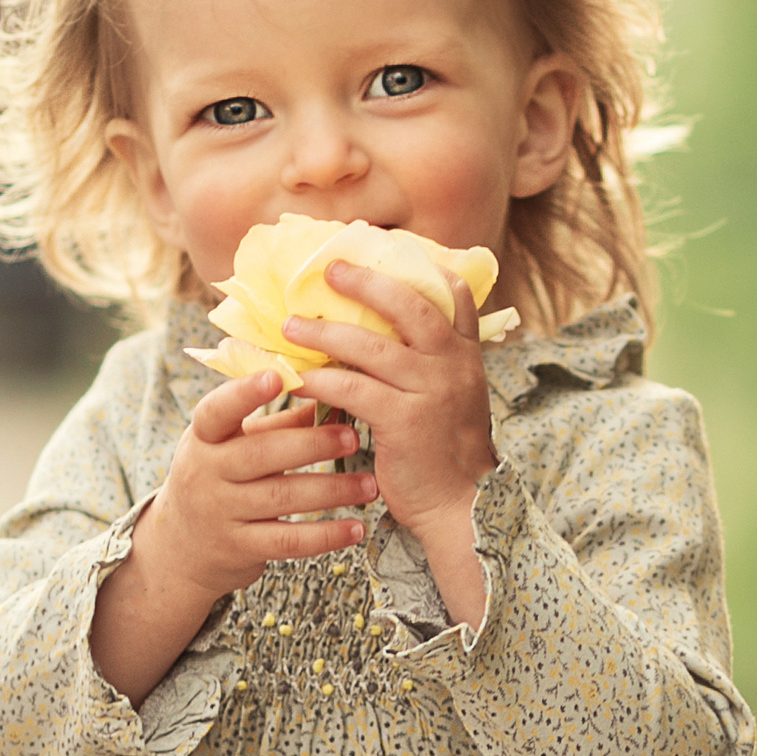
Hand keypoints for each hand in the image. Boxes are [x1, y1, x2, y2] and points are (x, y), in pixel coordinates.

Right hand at [91, 368, 374, 698]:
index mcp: (204, 437)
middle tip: (353, 436)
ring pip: (281, 498)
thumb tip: (332, 388)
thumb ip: (279, 422)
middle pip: (260, 454)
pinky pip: (288, 541)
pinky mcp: (239, 548)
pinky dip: (325, 536)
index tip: (278, 376)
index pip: (217, 410)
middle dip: (311, 444)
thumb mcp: (233, 445)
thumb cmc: (219, 479)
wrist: (181, 549)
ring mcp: (220, 513)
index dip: (244, 393)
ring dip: (331, 491)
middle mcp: (206, 473)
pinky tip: (356, 529)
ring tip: (370, 485)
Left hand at [289, 260, 499, 629]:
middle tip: (331, 271)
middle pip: (409, 305)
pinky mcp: (406, 420)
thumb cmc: (446, 456)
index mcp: (466, 356)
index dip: (423, 268)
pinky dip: (322, 381)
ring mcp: (431, 391)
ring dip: (326, 333)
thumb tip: (383, 341)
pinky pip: (354, 389)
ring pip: (372, 346)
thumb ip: (431, 368)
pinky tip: (299, 379)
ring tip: (291, 328)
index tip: (390, 248)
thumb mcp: (453, 401)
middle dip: (366, 283)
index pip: (455, 296)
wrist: (461, 507)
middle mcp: (453, 365)